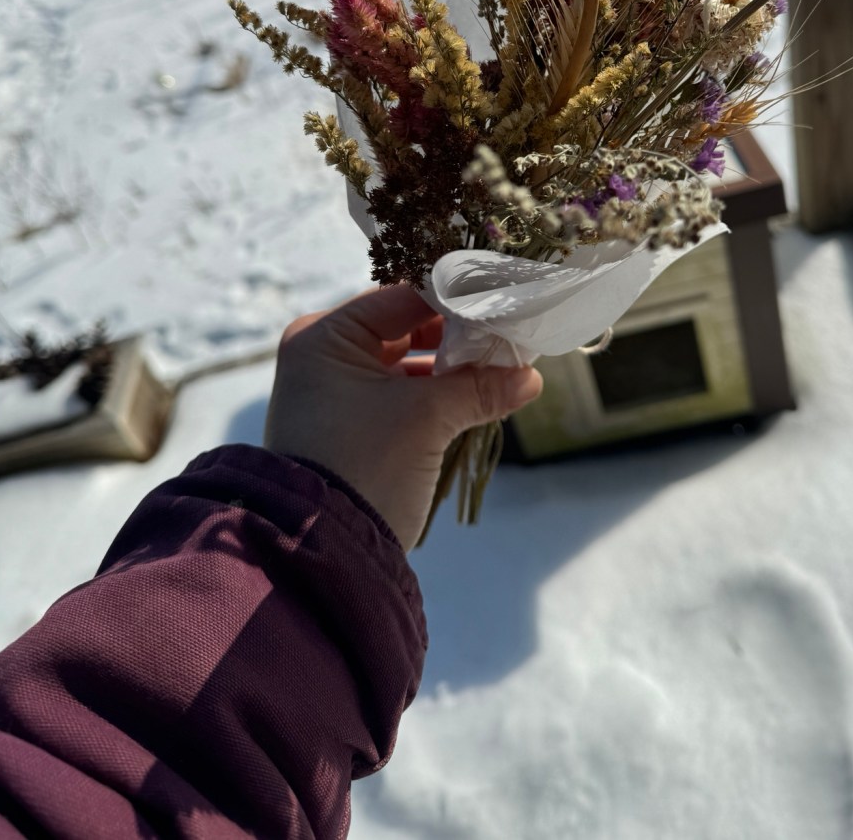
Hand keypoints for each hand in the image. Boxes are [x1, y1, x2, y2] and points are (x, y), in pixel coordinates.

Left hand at [264, 285, 542, 549]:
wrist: (321, 553)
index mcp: (325, 337)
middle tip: (511, 340)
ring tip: (503, 370)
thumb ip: (479, 387)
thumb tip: (531, 376)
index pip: (403, 298)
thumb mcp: (426, 419)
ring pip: (407, 363)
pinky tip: (480, 397)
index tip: (507, 305)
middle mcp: (323, 356)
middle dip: (460, 338)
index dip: (458, 302)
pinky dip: (437, 394)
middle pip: (406, 328)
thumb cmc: (366, 465)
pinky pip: (401, 395)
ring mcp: (335, 393)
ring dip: (453, 369)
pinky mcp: (350, 426)